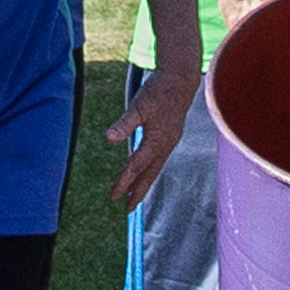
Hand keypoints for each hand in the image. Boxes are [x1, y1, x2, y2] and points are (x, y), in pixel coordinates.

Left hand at [111, 62, 199, 212]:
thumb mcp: (139, 106)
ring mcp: (169, 141)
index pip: (136, 166)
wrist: (181, 80)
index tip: (113, 196)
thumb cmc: (159, 91)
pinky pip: (159, 159)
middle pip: (150, 174)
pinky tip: (145, 170)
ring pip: (156, 167)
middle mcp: (165, 145)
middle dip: (138, 191)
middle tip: (128, 209)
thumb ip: (124, 124)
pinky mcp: (170, 136)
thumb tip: (108, 139)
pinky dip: (151, 169)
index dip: (124, 182)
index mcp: (157, 141)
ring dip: (145, 182)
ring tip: (135, 195)